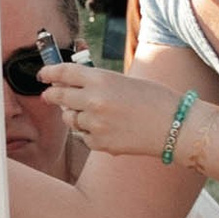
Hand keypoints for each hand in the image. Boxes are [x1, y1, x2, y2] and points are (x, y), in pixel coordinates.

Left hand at [45, 61, 211, 166]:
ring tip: (91, 113)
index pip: (63, 72)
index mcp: (101, 79)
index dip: (49, 73)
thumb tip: (72, 83)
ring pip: (70, 119)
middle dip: (52, 95)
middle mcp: (93, 101)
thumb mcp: (124, 80)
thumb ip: (98, 82)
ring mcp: (95, 124)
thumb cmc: (155, 99)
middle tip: (49, 95)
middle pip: (59, 96)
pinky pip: (84, 137)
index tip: (43, 75)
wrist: (175, 126)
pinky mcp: (100, 144)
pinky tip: (107, 129)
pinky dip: (90, 132)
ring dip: (74, 115)